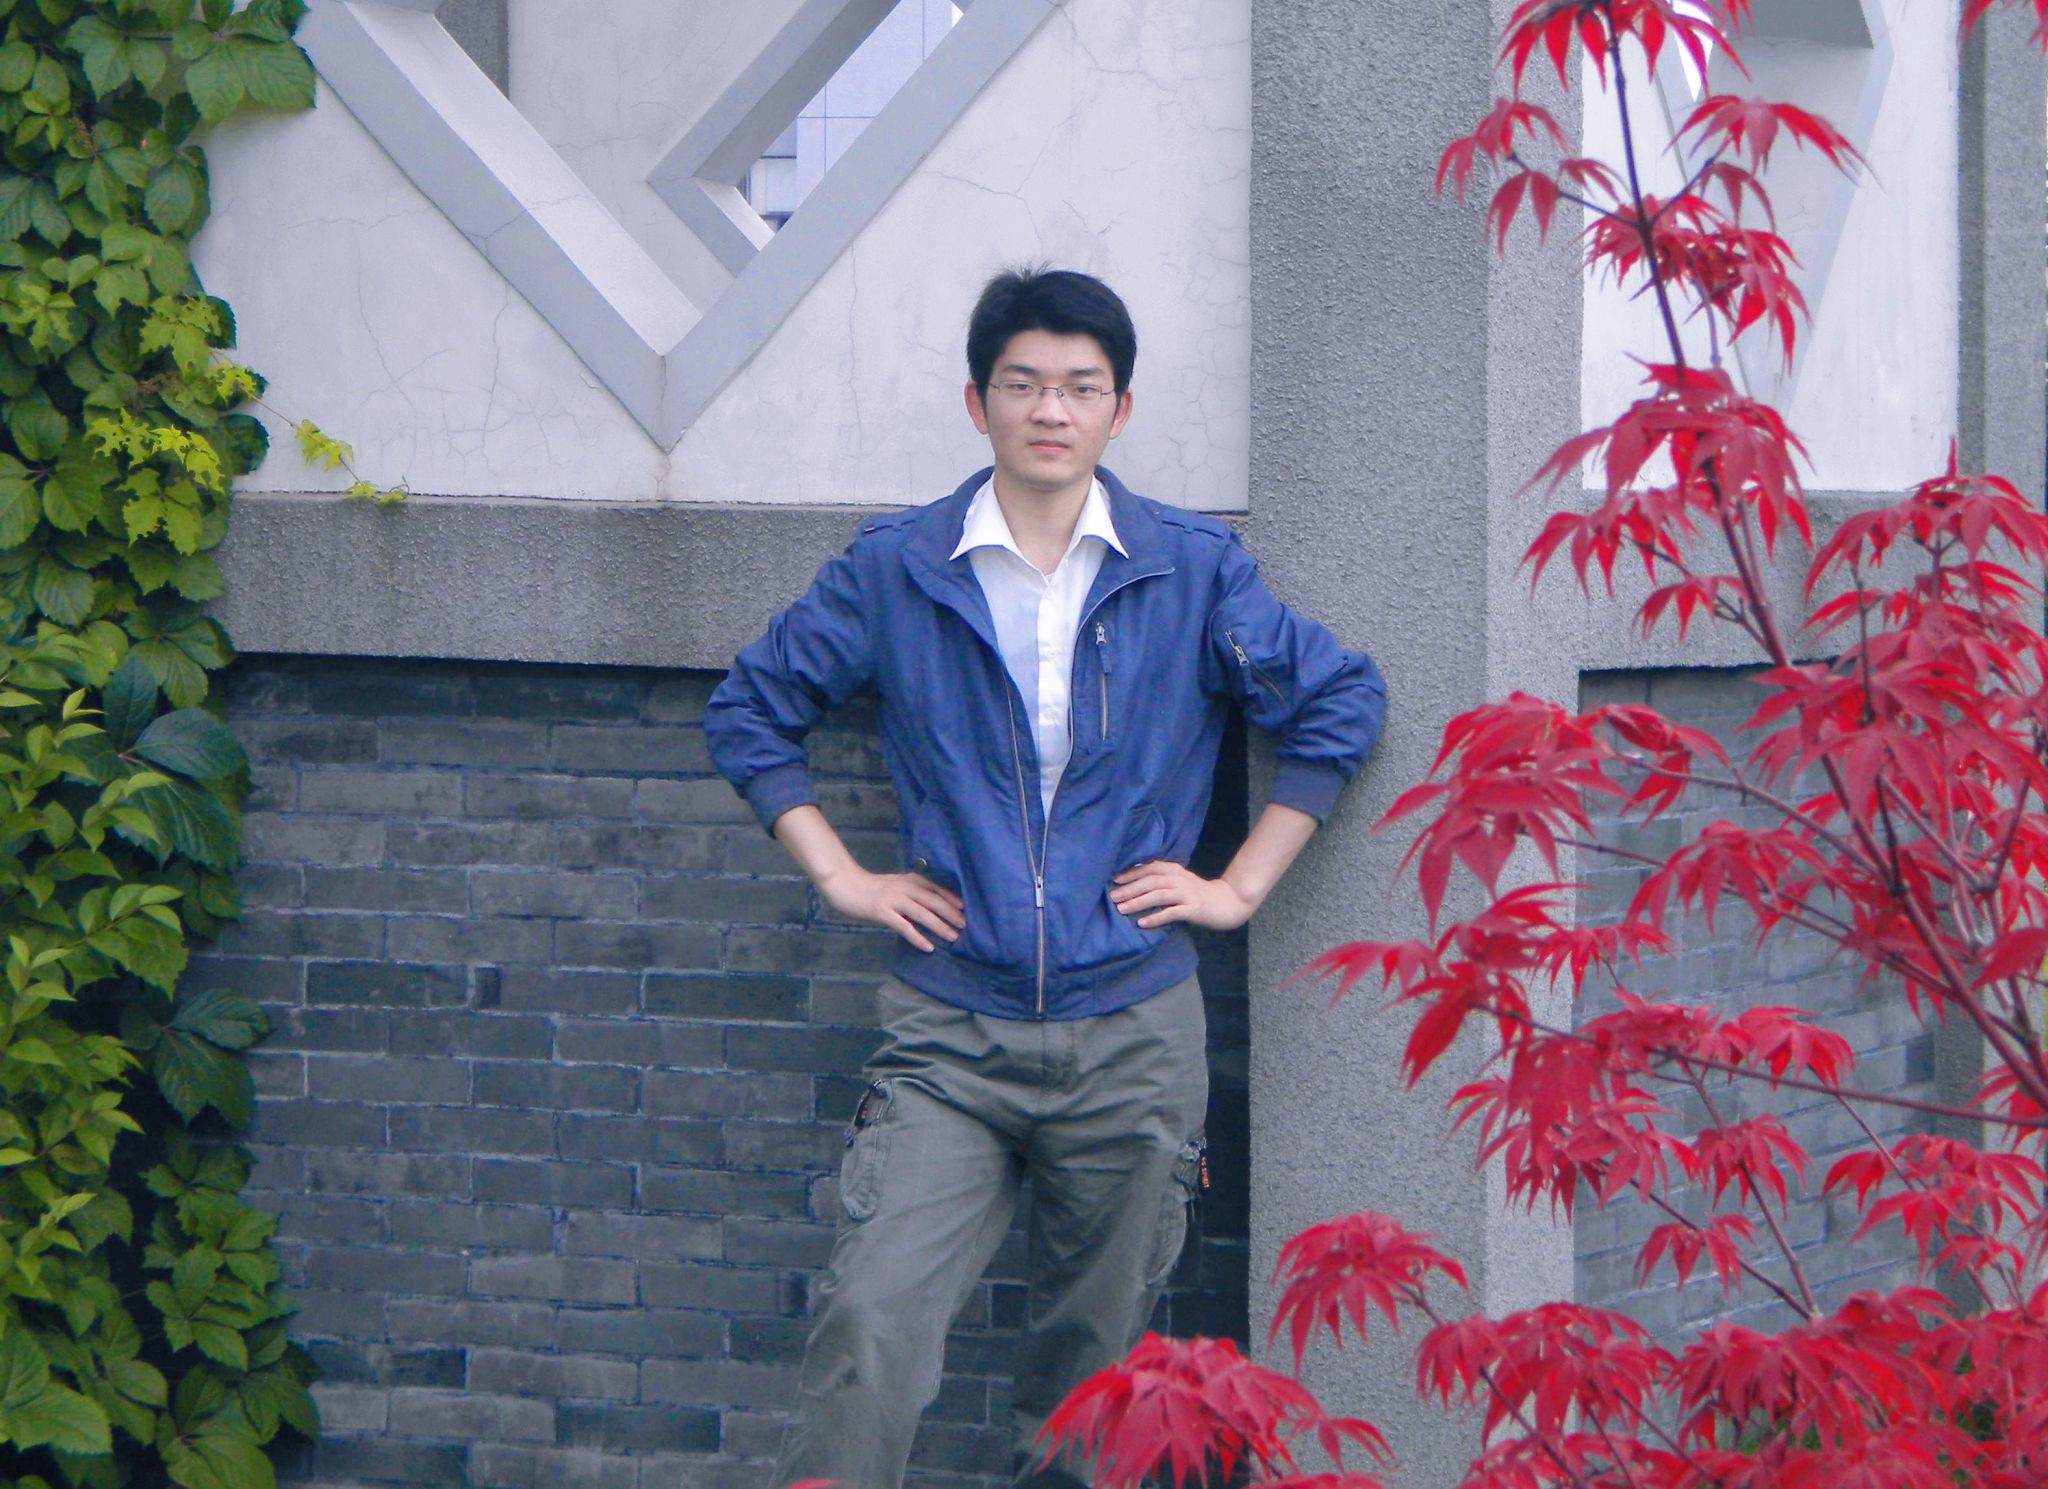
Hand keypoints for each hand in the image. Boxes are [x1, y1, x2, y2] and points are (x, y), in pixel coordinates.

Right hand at [817, 865, 965, 952]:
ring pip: (922, 914)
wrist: (845, 884)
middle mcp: (905, 888)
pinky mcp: (882, 912)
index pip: (936, 888)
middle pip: (933, 901)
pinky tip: (928, 947)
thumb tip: (930, 907)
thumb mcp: (896, 885)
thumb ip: (912, 892)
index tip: (966, 908)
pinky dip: (918, 937)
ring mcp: (894, 900)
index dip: (952, 899)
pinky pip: (904, 926)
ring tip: (953, 937)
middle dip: (951, 913)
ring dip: (939, 926)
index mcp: (910, 880)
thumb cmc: (871, 887)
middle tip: (965, 925)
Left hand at [1110, 859, 1255, 930]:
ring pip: (1158, 895)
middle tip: (1113, 896)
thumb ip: (1161, 878)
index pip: (1149, 868)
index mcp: (1175, 870)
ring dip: (1138, 901)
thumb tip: (1134, 881)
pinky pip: (1171, 913)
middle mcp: (1179, 879)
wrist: (1227, 902)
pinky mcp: (1193, 909)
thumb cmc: (1198, 893)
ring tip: (1122, 909)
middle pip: (1150, 881)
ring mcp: (1187, 894)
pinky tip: (1142, 923)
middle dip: (1130, 888)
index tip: (1114, 879)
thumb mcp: (1179, 880)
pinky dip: (1156, 917)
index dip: (1131, 873)